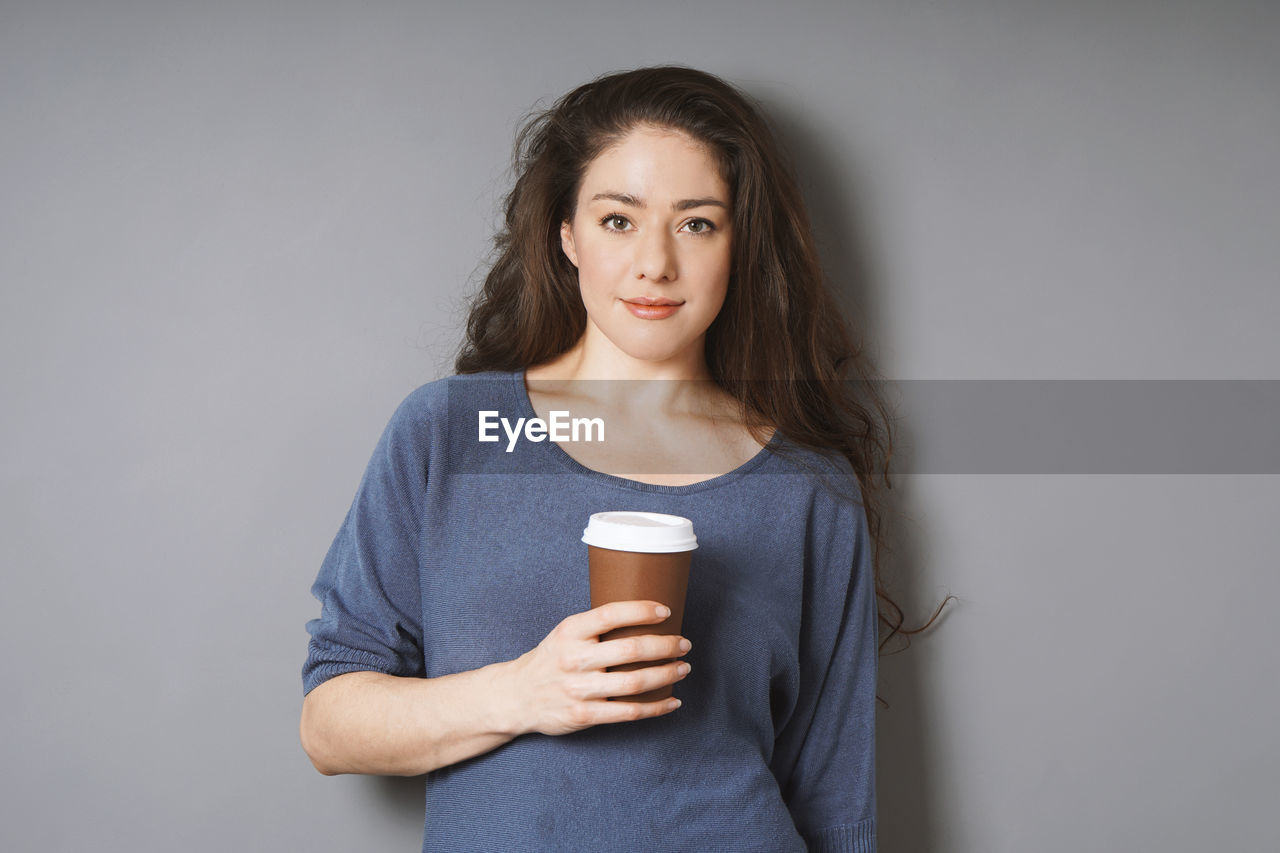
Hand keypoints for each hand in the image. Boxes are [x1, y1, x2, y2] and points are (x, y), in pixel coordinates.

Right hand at [504, 600, 691, 736]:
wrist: (516, 696)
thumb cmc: (551, 659)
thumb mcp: (565, 633)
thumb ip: (597, 626)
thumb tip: (646, 616)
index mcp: (570, 632)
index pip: (611, 614)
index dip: (642, 610)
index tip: (666, 610)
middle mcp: (574, 659)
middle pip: (630, 650)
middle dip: (665, 646)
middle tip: (684, 644)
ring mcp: (579, 689)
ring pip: (634, 682)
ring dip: (666, 674)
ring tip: (683, 668)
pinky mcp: (584, 715)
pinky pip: (628, 712)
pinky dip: (656, 707)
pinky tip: (672, 701)